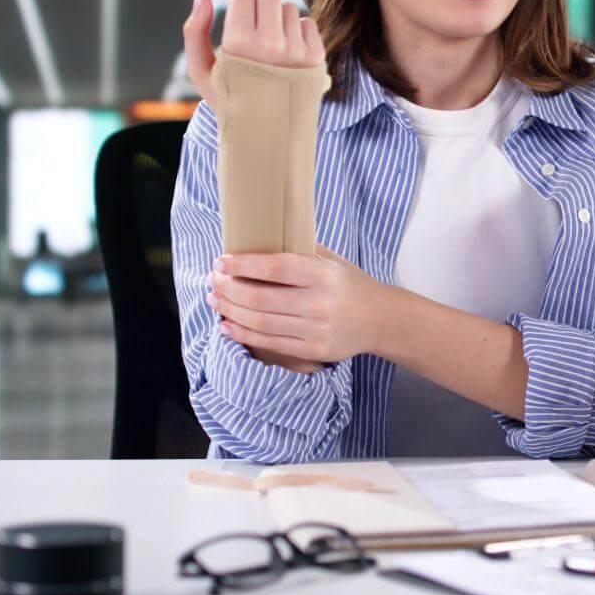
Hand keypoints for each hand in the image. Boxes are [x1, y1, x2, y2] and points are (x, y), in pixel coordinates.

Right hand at [181, 0, 325, 101]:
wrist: (267, 135)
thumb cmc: (229, 99)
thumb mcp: (201, 70)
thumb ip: (194, 30)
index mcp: (239, 44)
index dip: (239, 4)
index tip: (238, 22)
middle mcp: (270, 45)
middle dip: (260, 4)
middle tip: (255, 27)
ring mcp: (297, 51)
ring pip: (289, 8)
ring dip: (279, 20)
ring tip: (271, 47)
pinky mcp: (317, 58)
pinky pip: (307, 23)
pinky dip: (297, 32)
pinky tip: (288, 54)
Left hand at [207, 246, 388, 364]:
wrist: (380, 319)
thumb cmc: (350, 284)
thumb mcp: (332, 261)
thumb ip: (300, 252)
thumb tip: (257, 242)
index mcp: (324, 275)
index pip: (275, 268)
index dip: (243, 265)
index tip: (221, 261)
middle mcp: (320, 304)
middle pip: (260, 298)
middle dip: (229, 289)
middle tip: (214, 280)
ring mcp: (316, 330)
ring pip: (260, 323)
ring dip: (230, 311)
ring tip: (215, 299)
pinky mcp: (313, 351)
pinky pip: (269, 344)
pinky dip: (242, 334)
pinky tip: (227, 324)